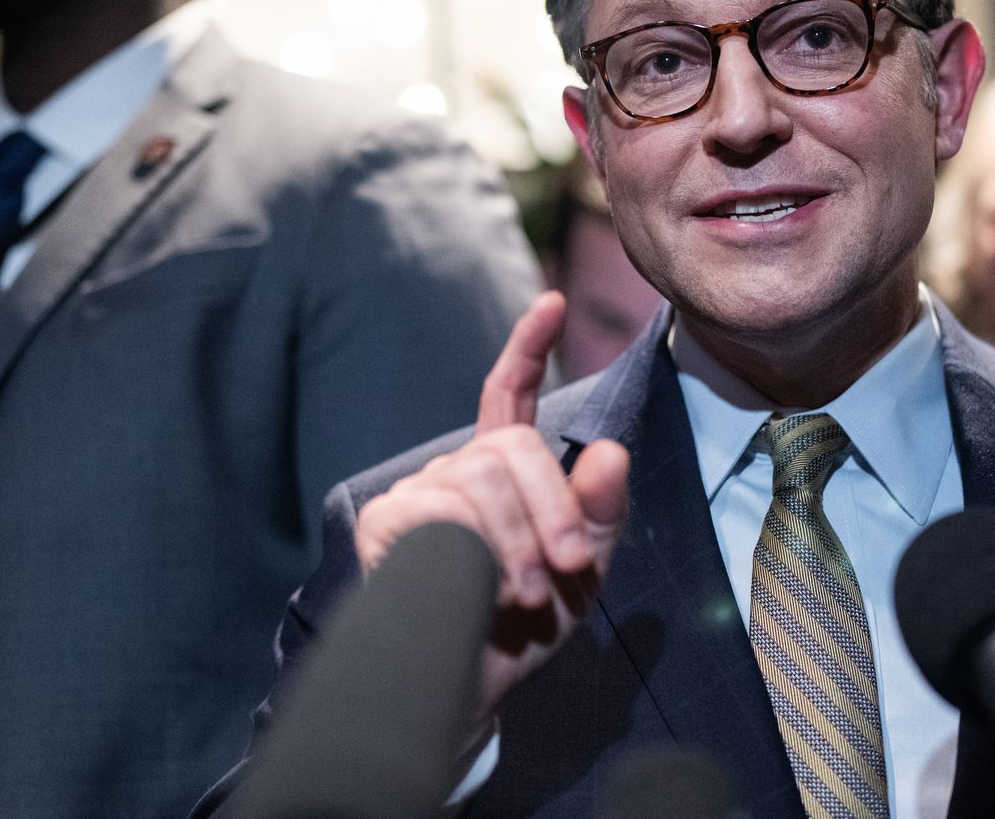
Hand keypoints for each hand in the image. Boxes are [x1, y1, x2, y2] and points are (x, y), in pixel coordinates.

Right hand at [353, 291, 630, 733]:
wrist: (474, 690)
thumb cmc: (527, 627)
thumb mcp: (584, 568)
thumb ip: (600, 511)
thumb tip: (609, 452)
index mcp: (504, 471)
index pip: (509, 395)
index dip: (528, 347)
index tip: (551, 303)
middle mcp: (456, 471)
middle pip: (511, 447)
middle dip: (552, 506)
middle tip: (568, 567)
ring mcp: (418, 494)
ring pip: (480, 478)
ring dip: (519, 541)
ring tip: (528, 596)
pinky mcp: (386, 525)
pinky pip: (441, 512)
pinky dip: (477, 552)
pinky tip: (482, 592)